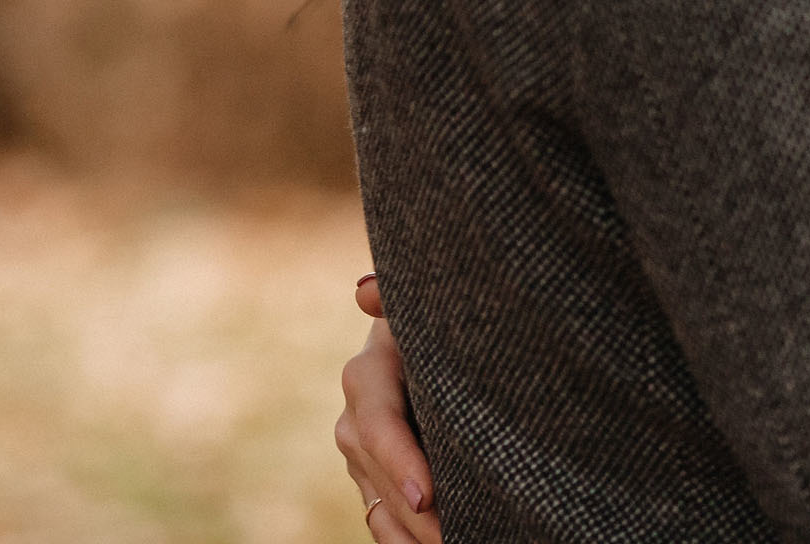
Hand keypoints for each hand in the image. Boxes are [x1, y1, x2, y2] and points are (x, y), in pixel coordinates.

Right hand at [335, 274, 442, 543]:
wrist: (428, 335)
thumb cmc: (435, 315)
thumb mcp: (422, 304)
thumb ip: (395, 295)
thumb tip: (365, 290)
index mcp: (368, 377)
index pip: (377, 427)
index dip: (399, 463)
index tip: (428, 496)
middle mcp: (356, 421)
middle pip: (379, 479)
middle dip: (414, 515)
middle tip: (453, 538)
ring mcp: (362, 456)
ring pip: (379, 508)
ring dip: (410, 535)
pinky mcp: (375, 478)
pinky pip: (383, 519)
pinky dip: (404, 539)